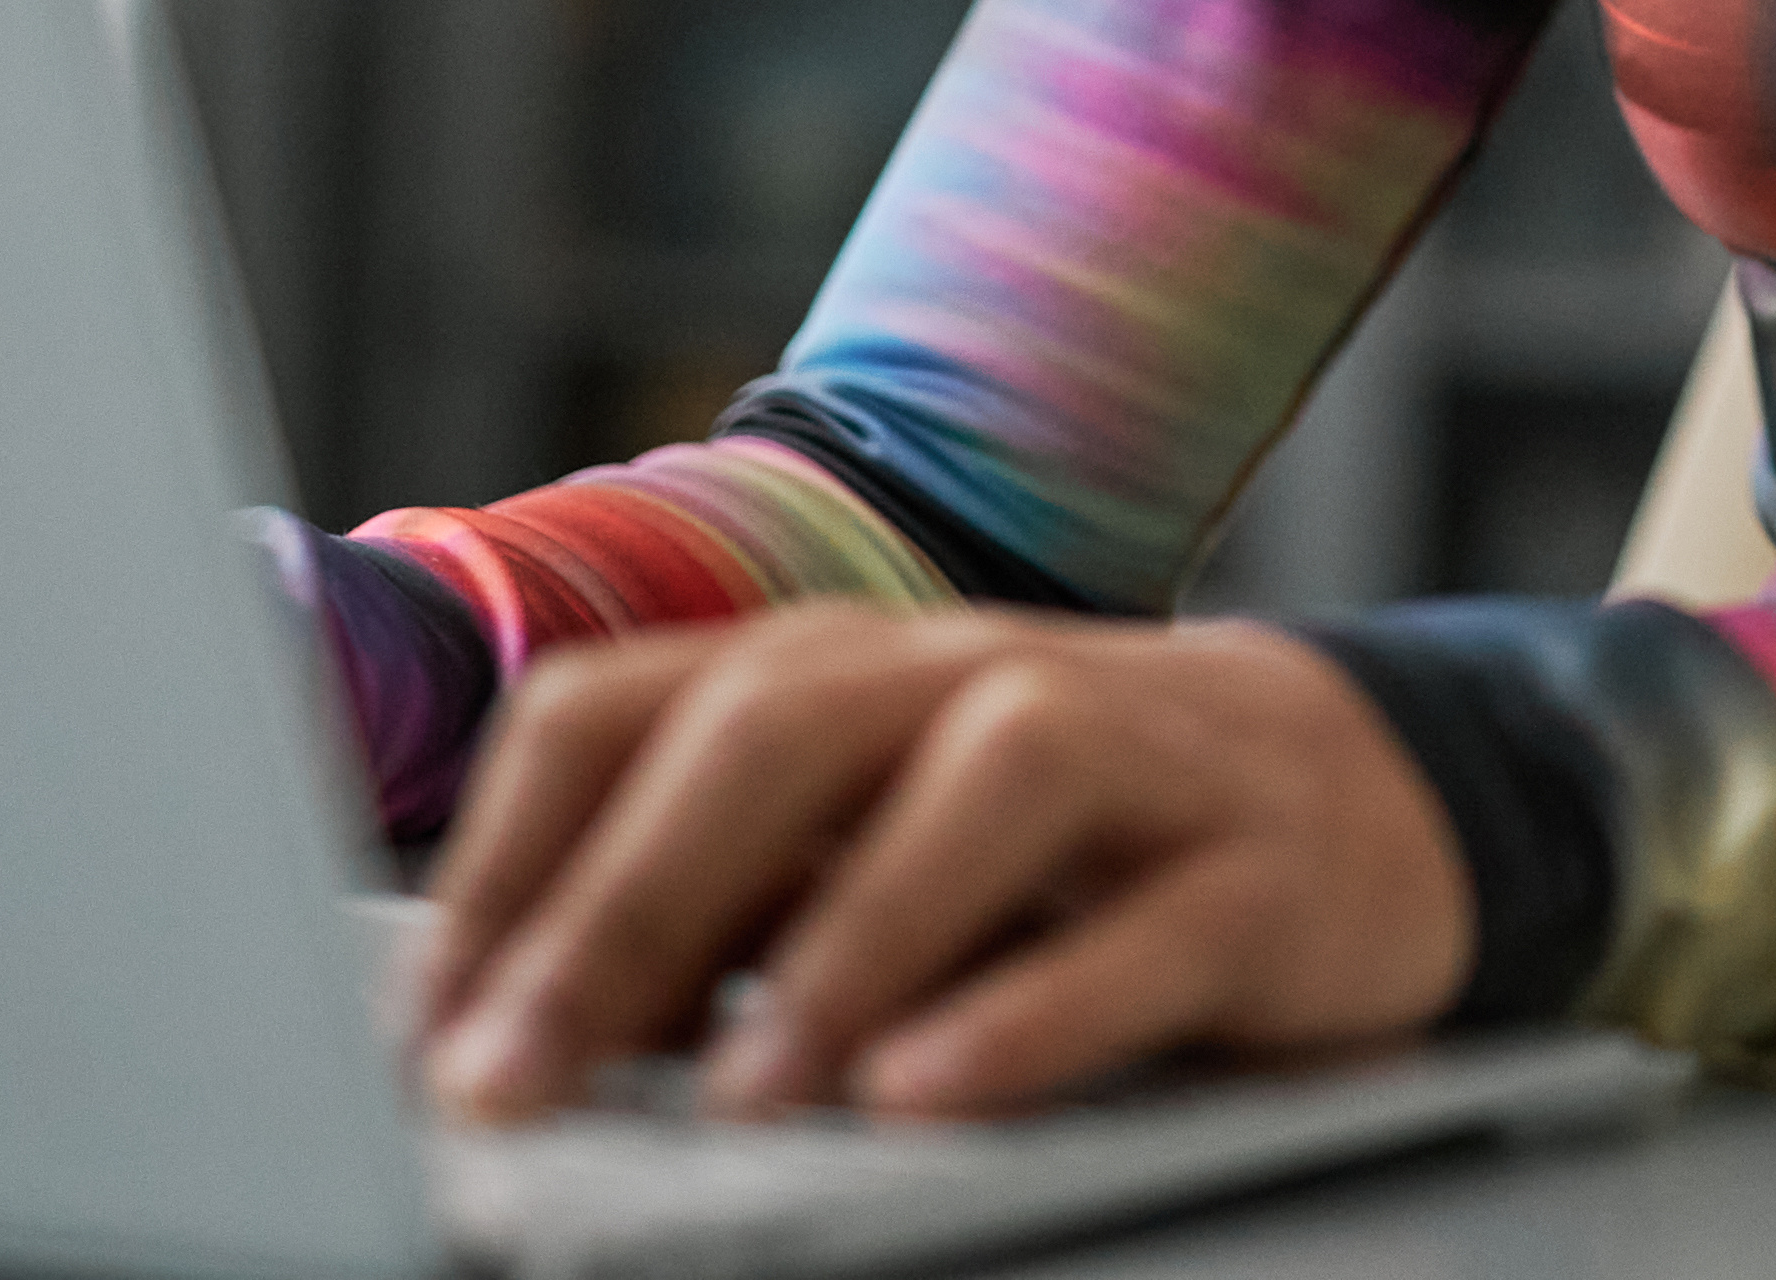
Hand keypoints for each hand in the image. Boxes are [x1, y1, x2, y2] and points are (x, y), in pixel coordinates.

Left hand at [416, 608, 1471, 1125]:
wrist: (1350, 800)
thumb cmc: (1047, 850)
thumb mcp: (849, 852)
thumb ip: (700, 917)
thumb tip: (499, 1036)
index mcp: (835, 672)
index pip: (615, 711)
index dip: (502, 868)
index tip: (425, 1039)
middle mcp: (969, 677)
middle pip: (773, 726)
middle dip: (622, 908)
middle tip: (512, 1082)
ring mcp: (1132, 754)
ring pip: (982, 784)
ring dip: (844, 942)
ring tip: (742, 1104)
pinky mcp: (1262, 867)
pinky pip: (1149, 926)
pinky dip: (1032, 1012)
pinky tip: (932, 1092)